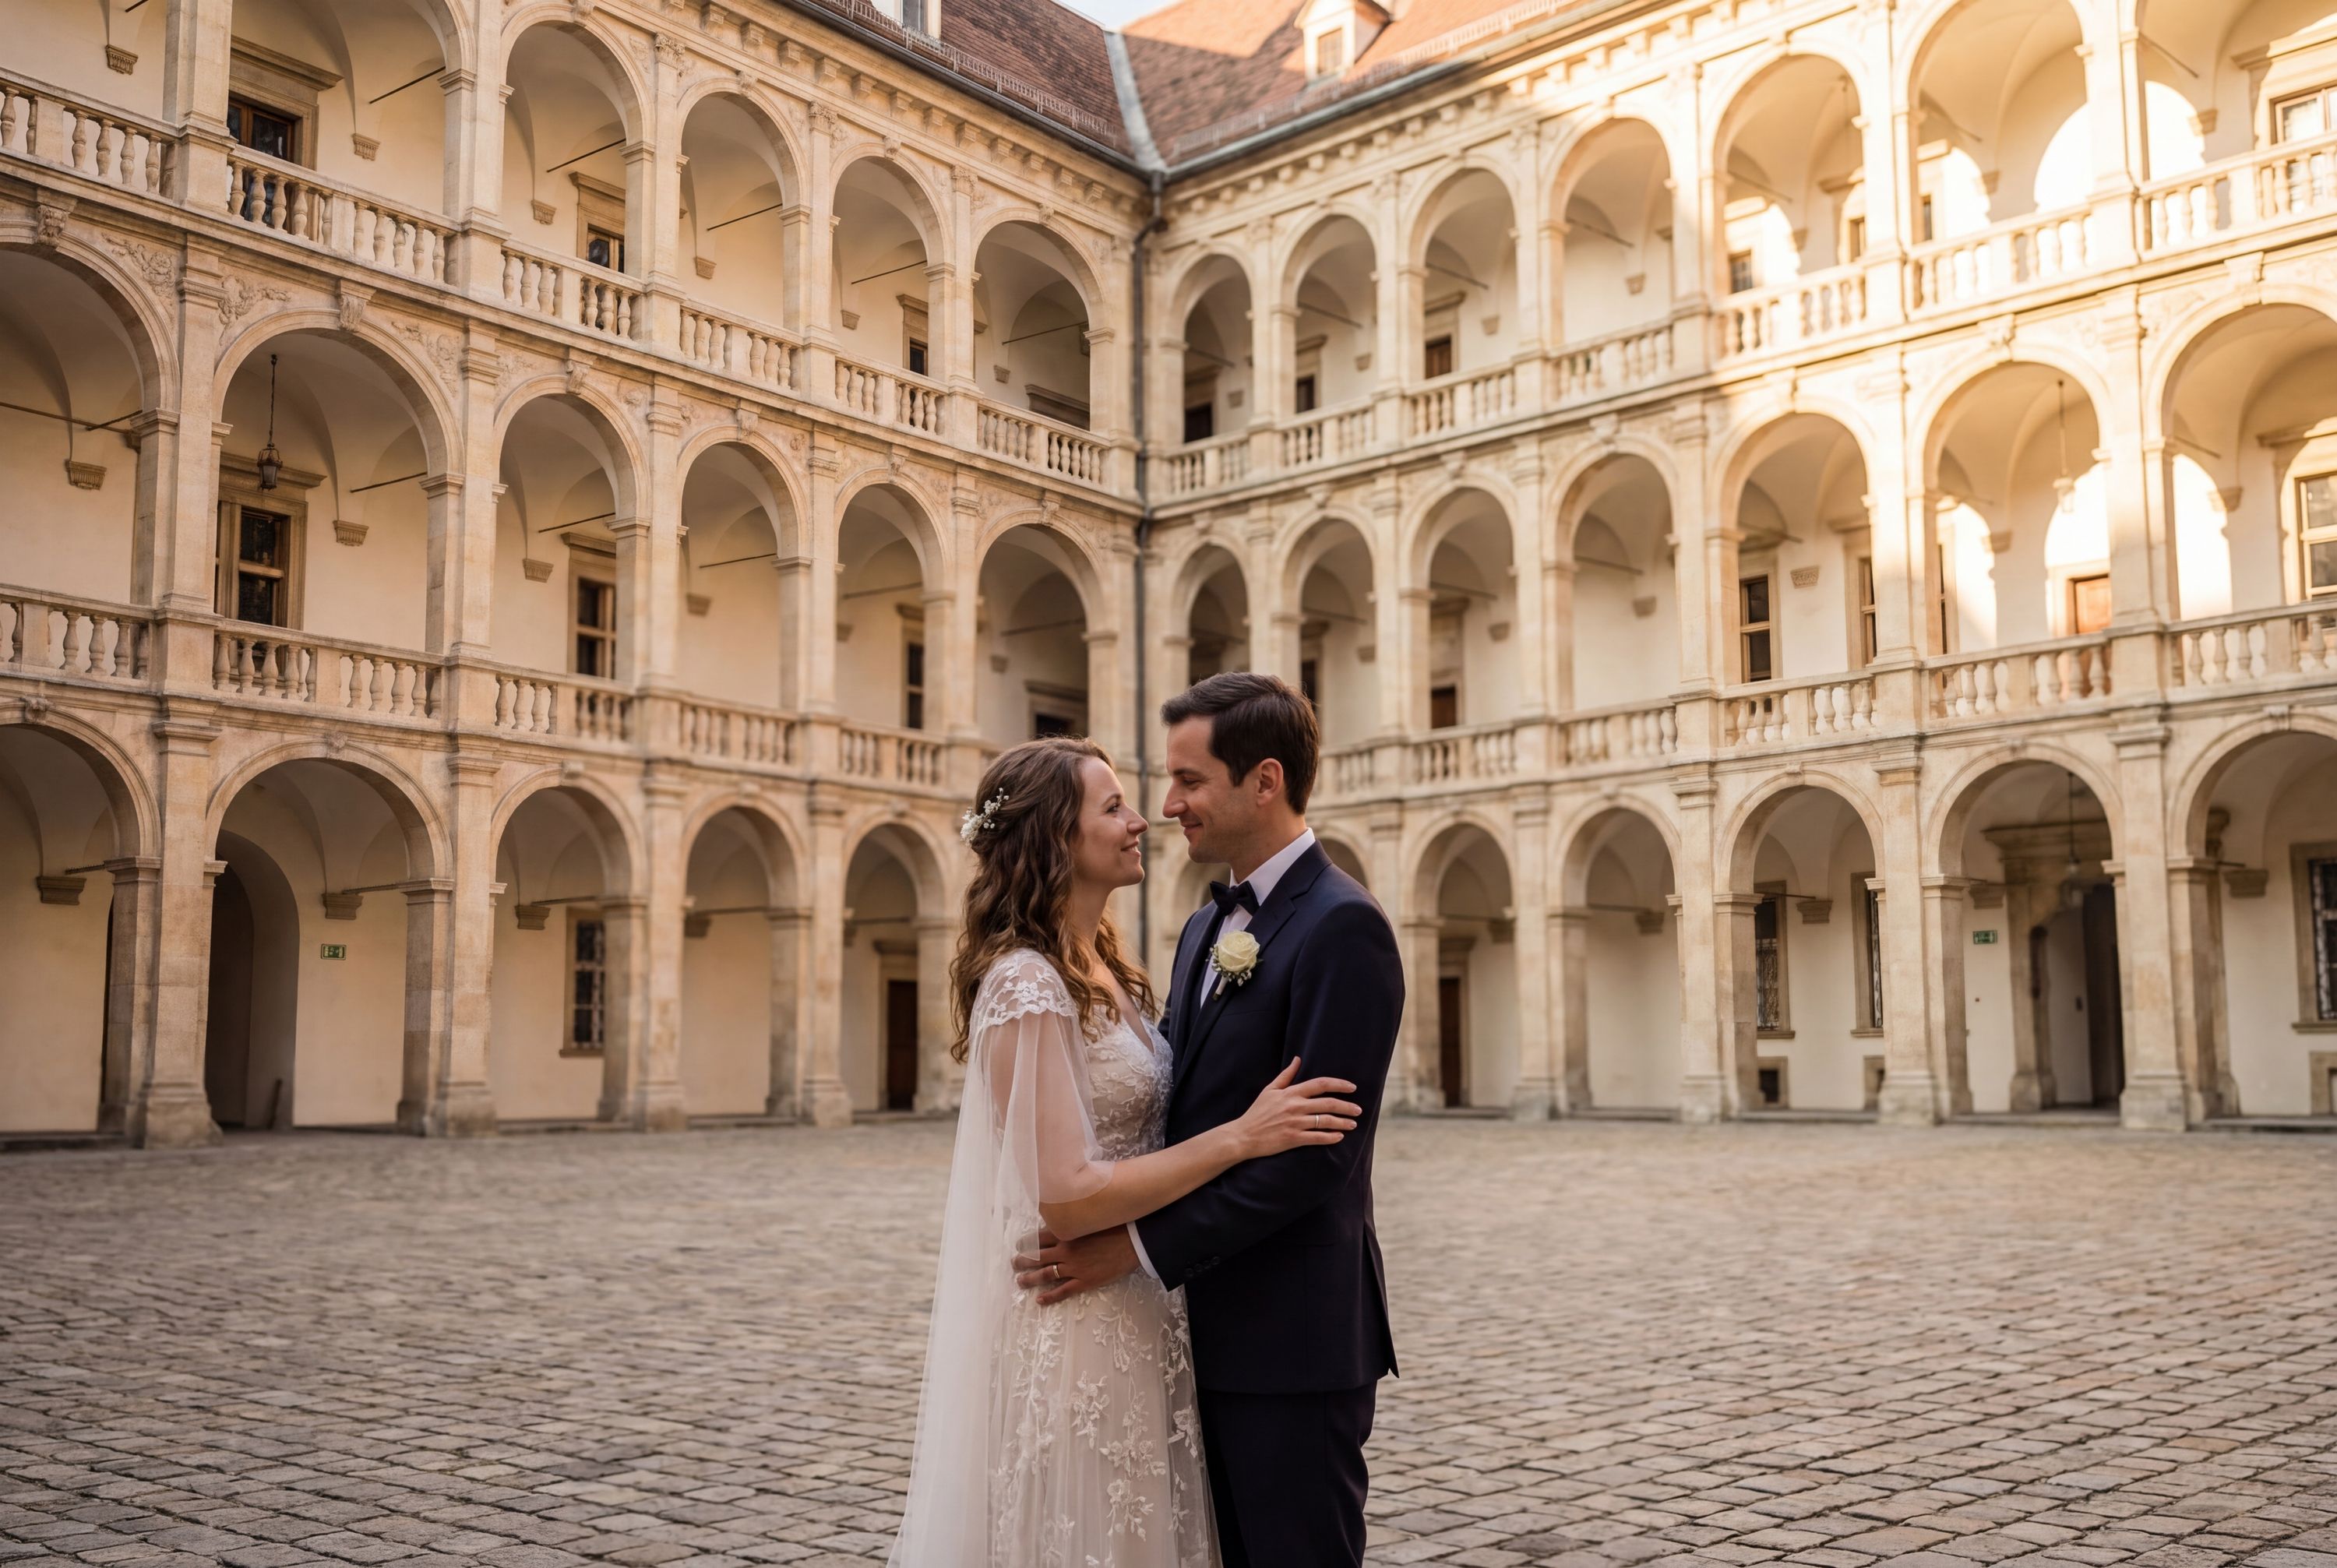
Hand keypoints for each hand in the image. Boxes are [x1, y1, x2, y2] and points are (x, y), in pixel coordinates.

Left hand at [1013, 1227, 1137, 1305]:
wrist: (1134, 1241)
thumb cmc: (1116, 1225)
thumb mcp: (1092, 1218)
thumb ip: (1077, 1220)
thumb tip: (1066, 1217)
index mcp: (1068, 1233)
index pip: (1039, 1237)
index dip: (1027, 1241)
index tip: (1018, 1243)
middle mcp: (1066, 1250)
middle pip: (1038, 1256)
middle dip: (1023, 1260)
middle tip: (1014, 1263)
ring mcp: (1074, 1267)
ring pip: (1046, 1274)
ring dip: (1030, 1278)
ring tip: (1020, 1281)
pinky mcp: (1085, 1281)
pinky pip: (1063, 1291)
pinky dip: (1050, 1296)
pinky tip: (1040, 1300)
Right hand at [1231, 1057, 1359, 1160]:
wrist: (1243, 1135)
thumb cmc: (1257, 1112)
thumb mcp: (1269, 1090)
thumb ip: (1286, 1076)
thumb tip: (1298, 1059)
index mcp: (1290, 1093)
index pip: (1320, 1084)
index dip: (1339, 1084)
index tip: (1352, 1087)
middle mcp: (1295, 1106)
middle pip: (1328, 1103)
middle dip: (1346, 1106)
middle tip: (1358, 1109)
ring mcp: (1295, 1123)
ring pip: (1325, 1121)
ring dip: (1342, 1122)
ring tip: (1353, 1124)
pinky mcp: (1293, 1139)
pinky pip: (1317, 1138)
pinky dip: (1330, 1137)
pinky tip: (1339, 1136)